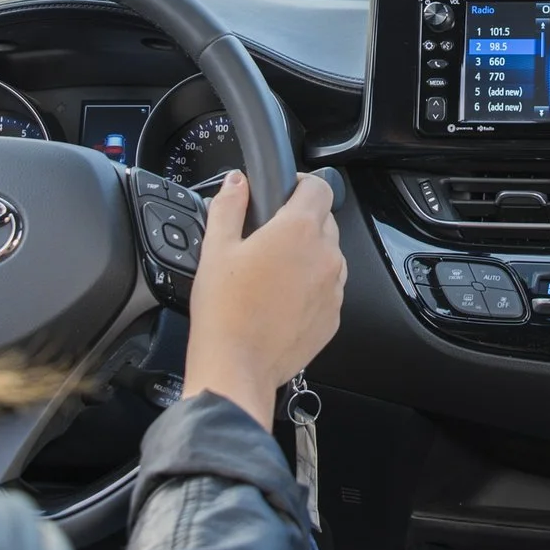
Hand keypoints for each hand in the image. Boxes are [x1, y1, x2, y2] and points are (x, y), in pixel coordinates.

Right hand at [183, 170, 345, 427]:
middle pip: (325, 221)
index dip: (300, 185)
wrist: (236, 367)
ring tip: (272, 274)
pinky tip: (280, 300)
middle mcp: (326, 256)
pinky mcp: (333, 317)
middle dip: (300, 222)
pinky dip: (311, 288)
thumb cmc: (224, 310)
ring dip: (308, 256)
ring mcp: (334, 289)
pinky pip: (328, 289)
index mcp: (299, 231)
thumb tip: (236, 182)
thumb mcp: (216, 248)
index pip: (319, 187)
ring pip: (329, 256)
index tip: (284, 193)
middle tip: (267, 239)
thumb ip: (228, 206)